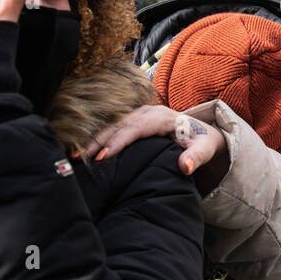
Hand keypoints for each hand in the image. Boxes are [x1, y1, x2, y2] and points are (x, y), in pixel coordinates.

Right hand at [85, 104, 226, 179]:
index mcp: (162, 117)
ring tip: (76, 156)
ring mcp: (139, 114)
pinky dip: (99, 138)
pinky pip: (113, 128)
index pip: (136, 128)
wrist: (201, 132)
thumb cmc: (202, 142)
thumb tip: (185, 167)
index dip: (119, 141)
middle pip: (119, 125)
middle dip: (98, 141)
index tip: (104, 157)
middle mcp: (148, 112)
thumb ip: (196, 157)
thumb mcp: (205, 149)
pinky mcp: (133, 120)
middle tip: (79, 158)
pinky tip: (84, 151)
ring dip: (94, 140)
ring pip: (112, 125)